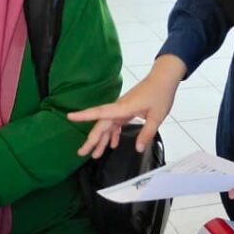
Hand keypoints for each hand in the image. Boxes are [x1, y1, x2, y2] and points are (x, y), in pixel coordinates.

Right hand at [68, 54, 185, 156]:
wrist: (164, 78)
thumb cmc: (160, 94)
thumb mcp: (157, 116)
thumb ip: (147, 133)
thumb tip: (138, 149)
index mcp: (123, 107)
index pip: (100, 113)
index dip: (84, 115)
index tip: (70, 117)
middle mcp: (119, 108)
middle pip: (101, 124)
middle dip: (91, 139)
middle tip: (81, 153)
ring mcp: (122, 109)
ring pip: (107, 126)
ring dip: (101, 140)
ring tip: (95, 155)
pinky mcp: (126, 110)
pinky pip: (115, 123)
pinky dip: (113, 134)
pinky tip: (112, 144)